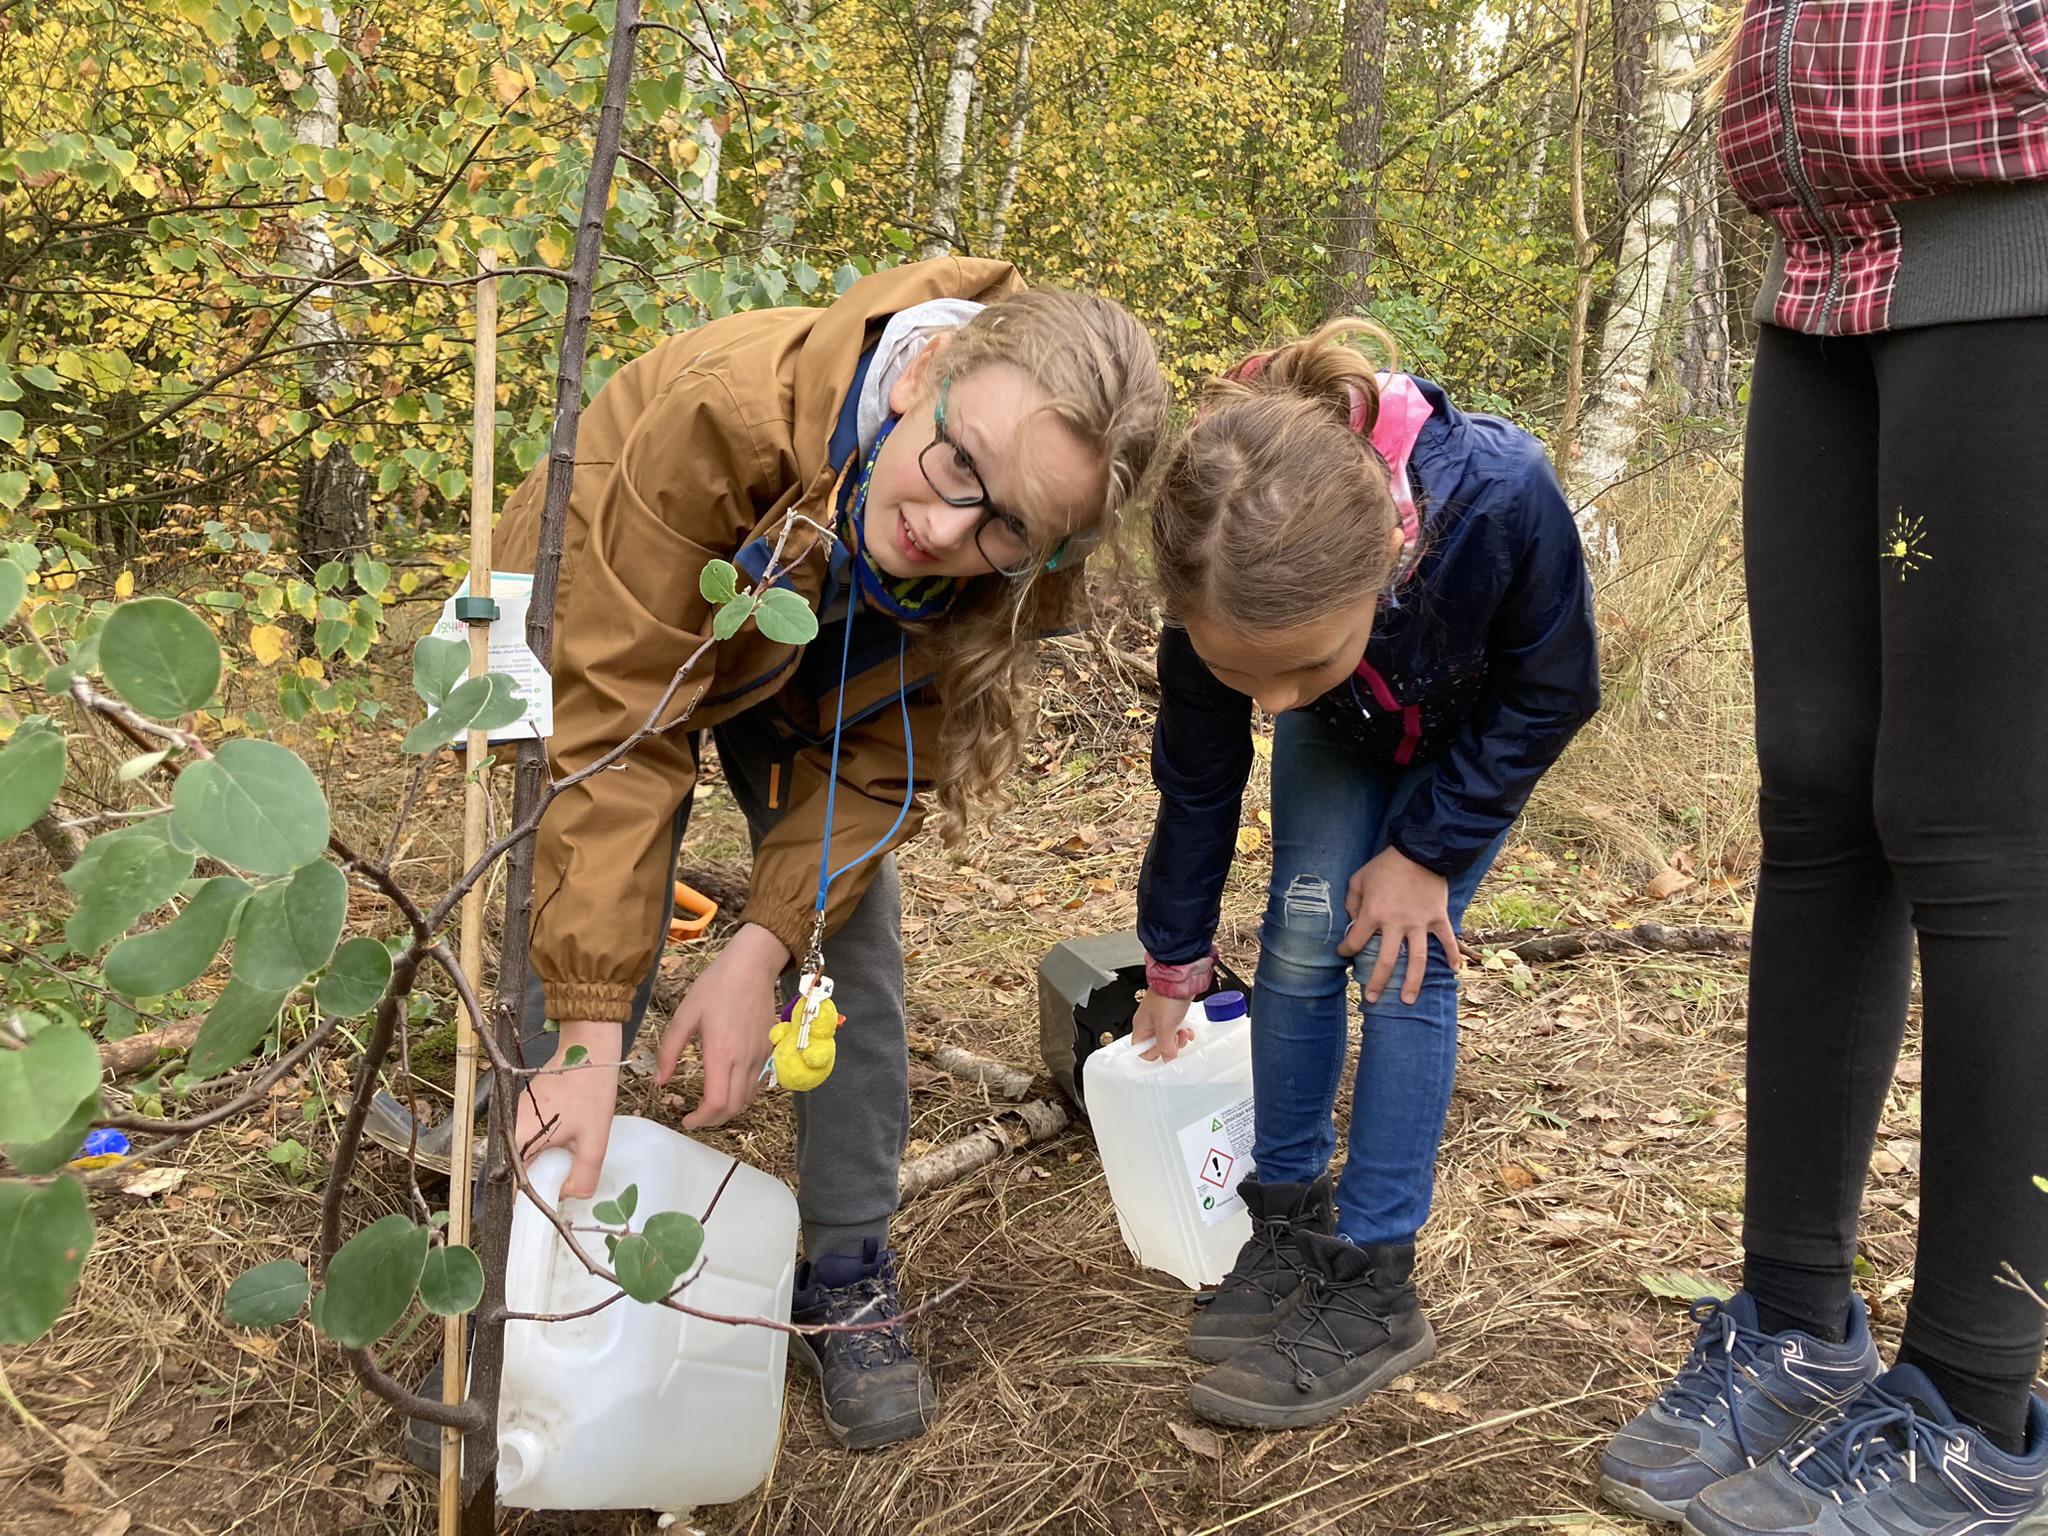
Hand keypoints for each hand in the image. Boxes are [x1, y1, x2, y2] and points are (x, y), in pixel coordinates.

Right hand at [514, 1018, 622, 1199]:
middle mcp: (509, 1129)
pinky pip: (528, 1138)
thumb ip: (583, 1176)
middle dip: (535, 1184)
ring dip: (541, 1164)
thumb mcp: (594, 1141)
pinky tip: (565, 1145)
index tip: (535, 1215)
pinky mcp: (525, 1108)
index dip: (521, 1205)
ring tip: (564, 1166)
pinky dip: (542, 1147)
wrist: (587, 1050)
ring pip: (522, 1154)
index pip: (508, 1185)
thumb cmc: (590, 1092)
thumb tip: (570, 1195)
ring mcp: (515, 1116)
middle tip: (558, 1191)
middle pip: (514, 1170)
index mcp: (519, 1140)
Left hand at [655, 922, 790, 1128]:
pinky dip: (742, 1095)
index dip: (701, 1119)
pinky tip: (727, 1084)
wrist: (752, 966)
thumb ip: (669, 1051)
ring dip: (728, 1109)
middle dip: (713, 1120)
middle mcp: (744, 1060)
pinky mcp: (768, 1050)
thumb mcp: (685, 1015)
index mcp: (721, 1053)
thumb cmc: (715, 986)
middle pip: (733, 1107)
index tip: (686, 1120)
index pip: (716, 1102)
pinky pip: (756, 1083)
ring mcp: (760, 1056)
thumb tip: (658, 1081)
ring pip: (748, 1099)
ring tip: (709, 1104)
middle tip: (695, 1116)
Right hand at [1131, 990, 1194, 1062]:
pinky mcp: (1171, 1013)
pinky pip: (1175, 1029)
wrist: (1179, 980)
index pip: (1141, 1050)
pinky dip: (1182, 1031)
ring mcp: (1160, 1018)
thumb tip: (1168, 1059)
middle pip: (1156, 1045)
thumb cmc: (1167, 997)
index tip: (1165, 1053)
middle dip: (1170, 1045)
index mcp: (1141, 1027)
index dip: (1154, 1054)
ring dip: (1178, 1039)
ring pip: (1168, 1037)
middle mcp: (1148, 1023)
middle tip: (1177, 1040)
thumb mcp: (1165, 1027)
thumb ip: (1166, 1046)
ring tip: (1184, 1033)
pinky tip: (1187, 1028)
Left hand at [1339, 847, 1461, 1005]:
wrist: (1420, 850)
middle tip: (1371, 999)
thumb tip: (1353, 921)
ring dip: (1413, 982)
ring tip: (1407, 1000)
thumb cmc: (1385, 865)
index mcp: (1373, 913)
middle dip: (1377, 982)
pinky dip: (1453, 955)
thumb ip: (1352, 902)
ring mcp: (1420, 923)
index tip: (1343, 953)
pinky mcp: (1438, 918)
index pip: (1356, 941)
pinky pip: (1447, 940)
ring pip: (1417, 960)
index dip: (1346, 949)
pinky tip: (1454, 971)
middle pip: (1387, 961)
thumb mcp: (1358, 878)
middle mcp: (1396, 923)